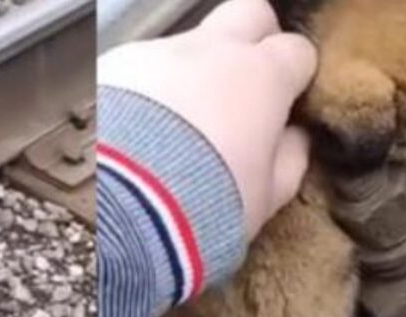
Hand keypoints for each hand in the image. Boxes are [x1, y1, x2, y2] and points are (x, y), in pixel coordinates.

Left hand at [98, 0, 317, 238]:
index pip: (296, 50)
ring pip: (186, 46)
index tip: (286, 105)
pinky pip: (138, 69)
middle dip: (253, 41)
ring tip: (171, 129)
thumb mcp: (266, 198)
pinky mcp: (110, 67)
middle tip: (242, 89)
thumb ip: (289, 159)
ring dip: (189, 76)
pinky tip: (132, 132)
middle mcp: (211, 50)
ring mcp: (156, 53)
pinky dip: (144, 92)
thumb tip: (295, 137)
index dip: (294, 77)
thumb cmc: (208, 204)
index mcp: (261, 76)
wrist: (119, 209)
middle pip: (248, 13)